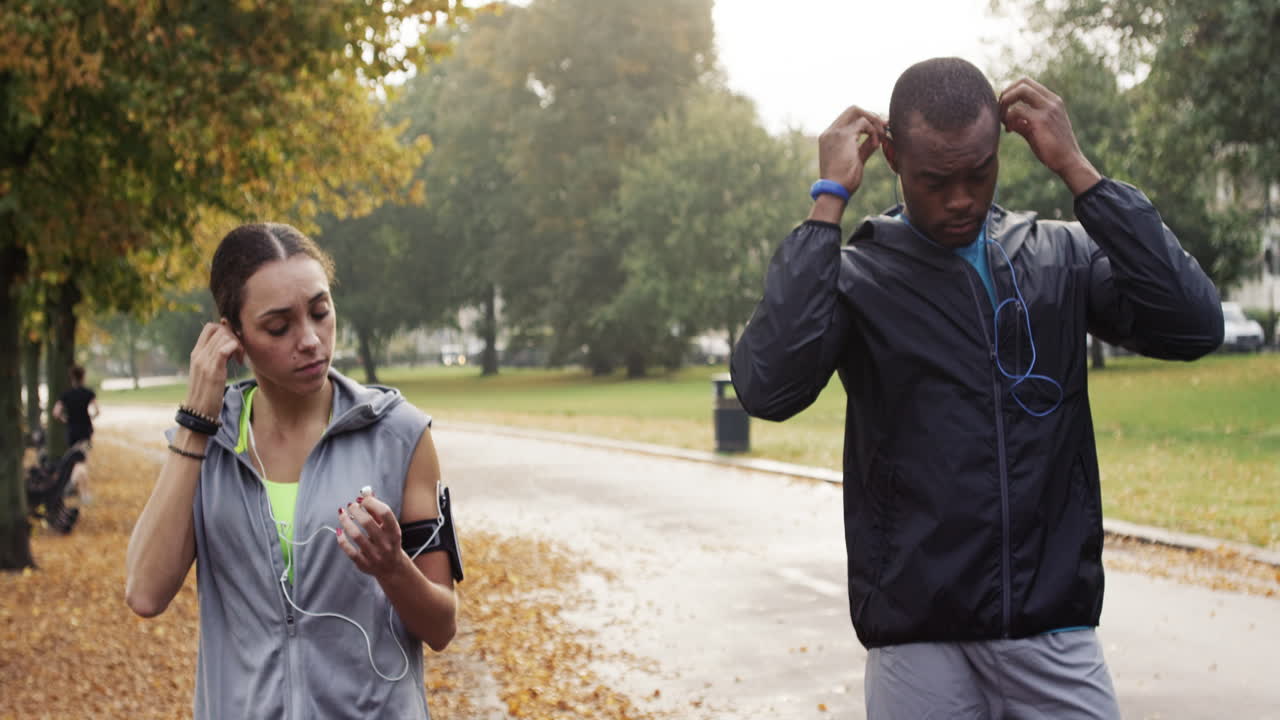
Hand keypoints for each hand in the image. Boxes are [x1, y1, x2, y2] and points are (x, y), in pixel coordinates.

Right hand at [184, 322, 242, 416]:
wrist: (198, 412)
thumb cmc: (206, 393)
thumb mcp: (208, 371)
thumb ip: (215, 356)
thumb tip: (230, 345)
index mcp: (196, 353)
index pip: (210, 327)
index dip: (226, 330)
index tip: (234, 344)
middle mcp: (199, 354)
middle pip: (220, 330)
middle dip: (235, 337)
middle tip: (240, 353)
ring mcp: (205, 362)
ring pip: (224, 337)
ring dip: (238, 344)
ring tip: (239, 359)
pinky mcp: (213, 371)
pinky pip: (224, 349)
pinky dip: (235, 349)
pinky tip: (238, 362)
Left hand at [336, 493, 408, 579]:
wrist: (392, 568)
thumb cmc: (388, 541)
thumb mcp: (387, 527)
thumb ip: (376, 510)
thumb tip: (364, 493)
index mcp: (394, 532)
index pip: (385, 512)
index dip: (371, 502)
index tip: (362, 499)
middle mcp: (386, 544)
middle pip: (367, 522)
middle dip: (356, 510)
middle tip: (351, 505)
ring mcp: (375, 555)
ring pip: (356, 535)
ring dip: (346, 521)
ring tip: (342, 514)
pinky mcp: (364, 564)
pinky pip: (349, 550)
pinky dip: (342, 539)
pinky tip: (339, 530)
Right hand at [818, 105, 886, 195]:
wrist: (834, 191)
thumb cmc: (843, 181)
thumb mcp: (856, 160)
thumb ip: (865, 147)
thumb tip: (877, 139)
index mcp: (829, 137)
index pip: (848, 118)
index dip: (866, 119)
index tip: (880, 129)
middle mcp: (830, 131)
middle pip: (853, 109)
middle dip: (871, 116)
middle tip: (883, 128)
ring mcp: (835, 132)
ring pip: (858, 112)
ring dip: (874, 122)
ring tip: (881, 138)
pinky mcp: (843, 136)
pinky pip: (864, 123)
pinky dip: (873, 131)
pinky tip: (876, 144)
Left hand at [998, 77, 1101, 195]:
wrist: (1068, 162)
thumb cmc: (1052, 148)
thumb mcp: (1036, 130)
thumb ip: (1022, 121)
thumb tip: (1006, 116)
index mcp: (1052, 101)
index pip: (1027, 82)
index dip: (1011, 91)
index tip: (1005, 107)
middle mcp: (1052, 101)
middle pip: (1022, 82)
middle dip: (1005, 94)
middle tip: (1000, 111)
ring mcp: (1048, 109)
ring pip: (1019, 91)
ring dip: (1005, 104)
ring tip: (1004, 121)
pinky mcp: (1041, 120)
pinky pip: (1017, 110)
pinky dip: (1008, 119)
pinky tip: (1010, 131)